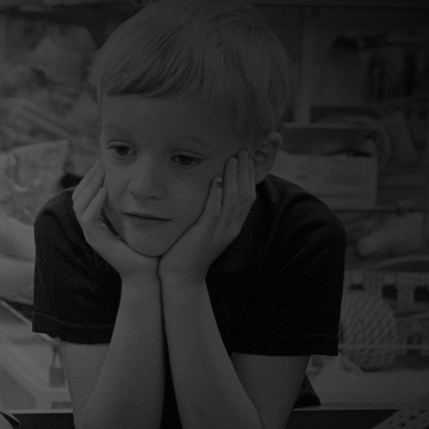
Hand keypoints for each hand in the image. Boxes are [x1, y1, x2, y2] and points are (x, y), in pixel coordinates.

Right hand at [72, 164, 155, 280]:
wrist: (147, 272)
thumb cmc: (146, 247)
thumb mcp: (137, 219)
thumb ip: (132, 204)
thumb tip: (140, 183)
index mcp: (97, 221)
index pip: (85, 194)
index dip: (92, 177)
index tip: (103, 162)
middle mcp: (90, 227)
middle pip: (77, 196)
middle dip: (88, 178)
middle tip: (101, 162)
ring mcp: (91, 234)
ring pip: (78, 205)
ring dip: (89, 186)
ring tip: (101, 173)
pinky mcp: (95, 241)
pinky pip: (87, 219)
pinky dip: (94, 203)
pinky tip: (104, 192)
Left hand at [160, 150, 254, 286]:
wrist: (181, 279)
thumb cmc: (187, 252)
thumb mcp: (204, 230)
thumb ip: (210, 213)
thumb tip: (210, 191)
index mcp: (232, 226)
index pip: (247, 197)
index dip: (248, 176)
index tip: (245, 157)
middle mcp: (230, 228)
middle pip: (245, 195)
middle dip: (245, 171)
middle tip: (244, 150)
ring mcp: (219, 232)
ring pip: (233, 201)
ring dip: (234, 178)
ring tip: (233, 158)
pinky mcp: (205, 235)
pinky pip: (214, 212)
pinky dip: (217, 196)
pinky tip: (216, 181)